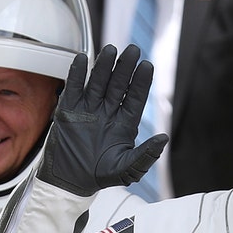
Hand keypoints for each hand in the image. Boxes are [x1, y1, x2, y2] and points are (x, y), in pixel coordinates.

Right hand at [37, 44, 168, 196]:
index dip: (141, 82)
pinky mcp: (68, 111)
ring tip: (110, 50)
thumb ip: (146, 155)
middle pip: (118, 84)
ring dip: (103, 66)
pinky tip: (82, 59)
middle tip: (132, 50)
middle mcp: (108, 112)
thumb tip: (164, 139)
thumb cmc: (100, 176)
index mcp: (124, 124)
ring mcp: (88, 109)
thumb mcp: (127, 170)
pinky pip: (73, 88)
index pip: (135, 97)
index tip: (146, 66)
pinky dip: (76, 73)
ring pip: (98, 82)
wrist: (69, 181)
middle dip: (125, 67)